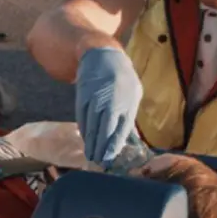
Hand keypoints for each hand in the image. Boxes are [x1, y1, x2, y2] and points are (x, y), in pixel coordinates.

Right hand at [75, 46, 142, 165]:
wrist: (102, 55)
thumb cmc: (122, 77)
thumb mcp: (134, 93)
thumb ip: (130, 116)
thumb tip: (131, 139)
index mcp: (128, 103)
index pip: (121, 130)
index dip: (114, 146)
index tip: (110, 157)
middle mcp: (112, 102)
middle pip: (105, 132)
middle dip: (101, 149)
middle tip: (99, 162)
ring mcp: (96, 100)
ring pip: (92, 127)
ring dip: (91, 143)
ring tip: (91, 155)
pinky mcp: (83, 97)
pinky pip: (82, 118)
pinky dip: (84, 130)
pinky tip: (85, 139)